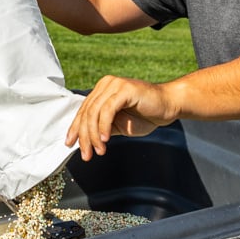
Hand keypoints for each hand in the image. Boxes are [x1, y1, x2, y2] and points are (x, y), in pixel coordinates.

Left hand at [65, 76, 179, 160]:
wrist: (169, 106)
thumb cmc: (146, 115)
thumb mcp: (119, 125)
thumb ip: (102, 127)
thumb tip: (84, 139)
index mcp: (102, 90)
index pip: (84, 110)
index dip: (76, 129)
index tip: (70, 144)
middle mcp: (106, 84)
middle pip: (87, 112)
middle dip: (84, 136)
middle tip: (86, 154)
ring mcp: (115, 84)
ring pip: (94, 112)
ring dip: (94, 135)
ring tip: (98, 151)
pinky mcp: (125, 89)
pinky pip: (108, 110)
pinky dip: (104, 126)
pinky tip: (106, 140)